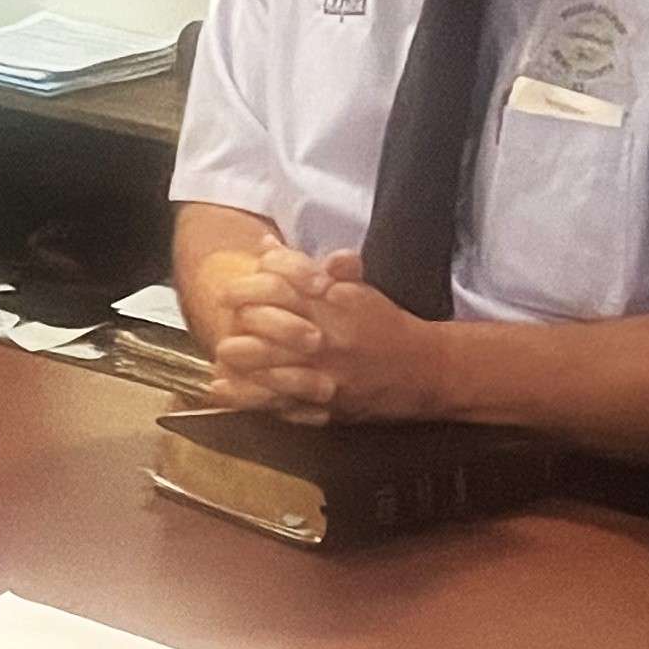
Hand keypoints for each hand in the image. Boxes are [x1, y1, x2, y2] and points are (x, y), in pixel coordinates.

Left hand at [209, 249, 448, 422]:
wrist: (427, 370)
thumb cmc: (385, 325)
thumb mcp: (355, 288)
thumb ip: (308, 268)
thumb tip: (265, 244)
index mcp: (334, 303)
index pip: (283, 283)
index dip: (253, 284)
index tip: (233, 289)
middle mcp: (328, 336)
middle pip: (272, 324)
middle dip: (242, 320)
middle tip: (224, 317)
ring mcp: (326, 373)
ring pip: (273, 365)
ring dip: (242, 359)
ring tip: (221, 354)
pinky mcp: (326, 404)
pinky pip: (281, 401)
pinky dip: (249, 397)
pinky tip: (222, 391)